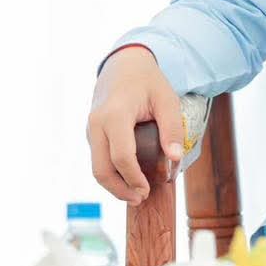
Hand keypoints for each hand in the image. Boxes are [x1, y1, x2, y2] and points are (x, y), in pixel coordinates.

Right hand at [86, 45, 184, 204]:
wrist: (124, 65)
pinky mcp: (91, 134)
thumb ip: (172, 128)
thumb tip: (175, 158)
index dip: (133, 178)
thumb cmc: (147, 82)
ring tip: (136, 194)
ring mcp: (90, 130)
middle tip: (141, 199)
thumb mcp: (167, 99)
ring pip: (96, 167)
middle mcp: (96, 124)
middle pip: (101, 169)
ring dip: (114, 185)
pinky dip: (111, 173)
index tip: (147, 190)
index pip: (121, 156)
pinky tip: (129, 180)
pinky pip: (98, 159)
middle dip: (120, 189)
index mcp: (115, 115)